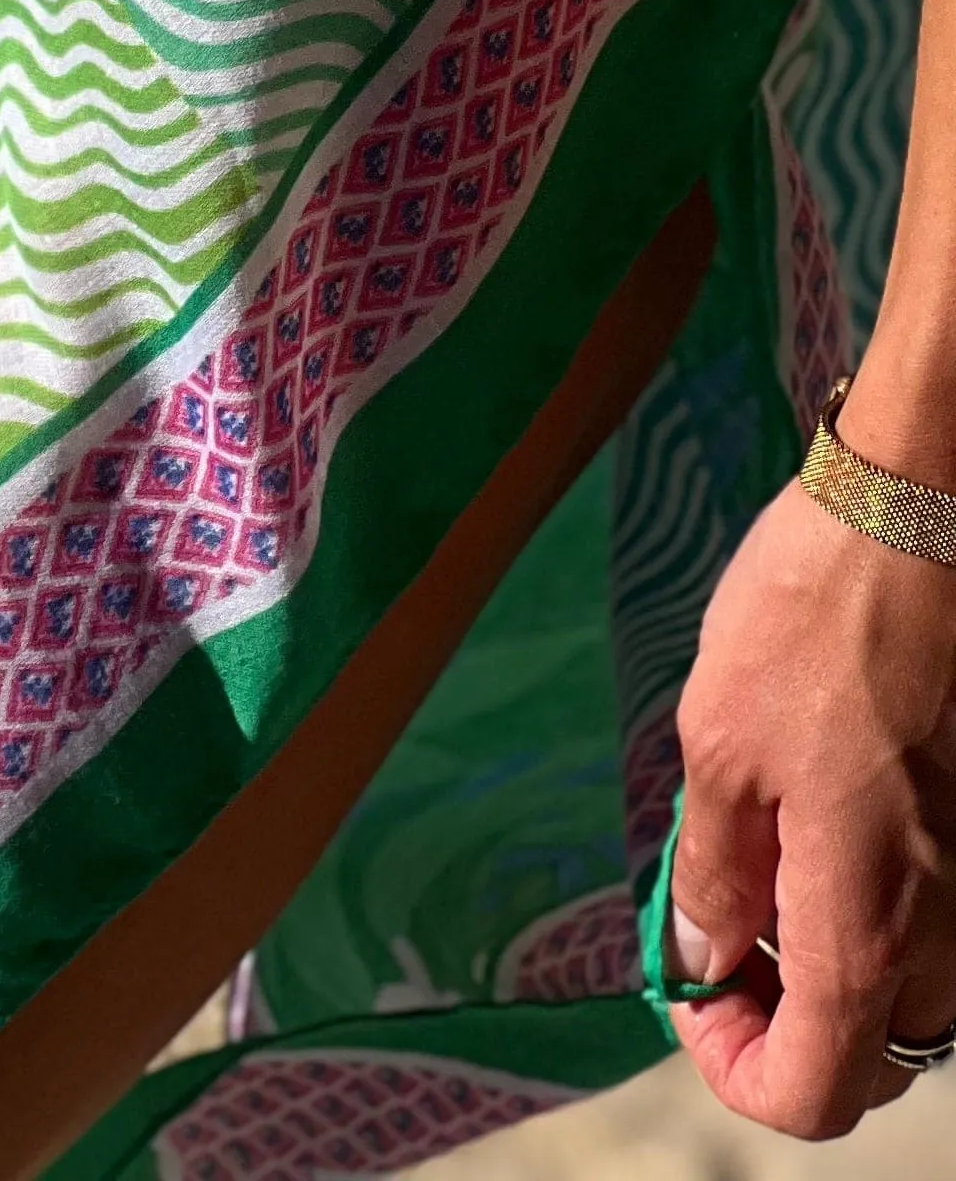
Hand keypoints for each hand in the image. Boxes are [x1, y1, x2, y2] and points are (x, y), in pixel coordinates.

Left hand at [670, 472, 955, 1133]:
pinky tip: (816, 837)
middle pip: (869, 1060)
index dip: (731, 1069)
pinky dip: (874, 918)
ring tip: (758, 877)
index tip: (687, 992)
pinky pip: (938, 930)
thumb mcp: (719, 744)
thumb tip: (701, 957)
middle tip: (715, 934)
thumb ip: (713, 873)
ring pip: (910, 1000)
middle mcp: (945, 935)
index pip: (813, 1095)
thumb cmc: (811, 621)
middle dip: (782, 1024)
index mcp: (867, 927)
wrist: (920, 522)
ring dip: (831, 973)